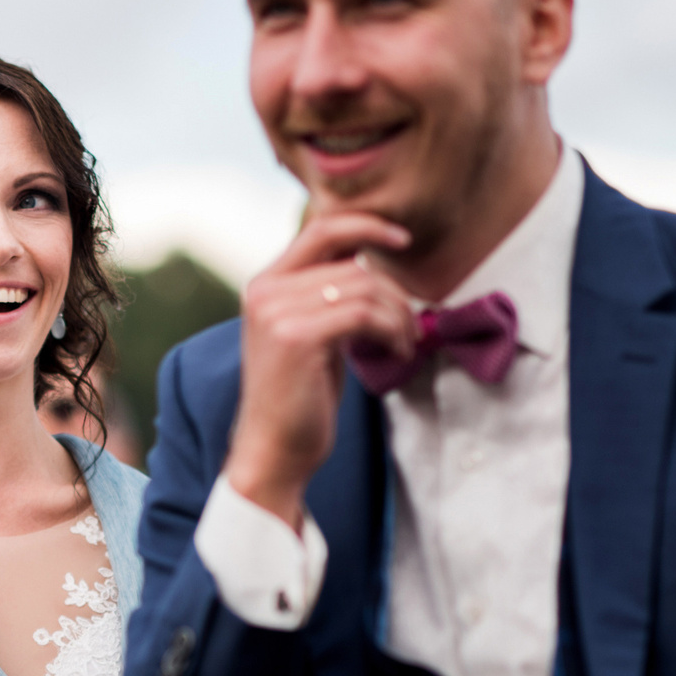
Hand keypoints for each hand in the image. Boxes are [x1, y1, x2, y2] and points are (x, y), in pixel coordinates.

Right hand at [226, 213, 414, 526]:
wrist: (274, 452)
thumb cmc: (300, 398)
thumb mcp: (309, 334)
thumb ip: (323, 294)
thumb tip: (366, 258)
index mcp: (265, 285)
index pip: (320, 228)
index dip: (366, 223)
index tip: (402, 238)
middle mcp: (265, 292)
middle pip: (354, 264)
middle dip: (394, 293)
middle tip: (411, 328)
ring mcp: (277, 313)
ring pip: (365, 288)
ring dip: (399, 317)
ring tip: (404, 344)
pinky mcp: (298, 338)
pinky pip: (366, 314)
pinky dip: (394, 332)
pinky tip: (397, 354)